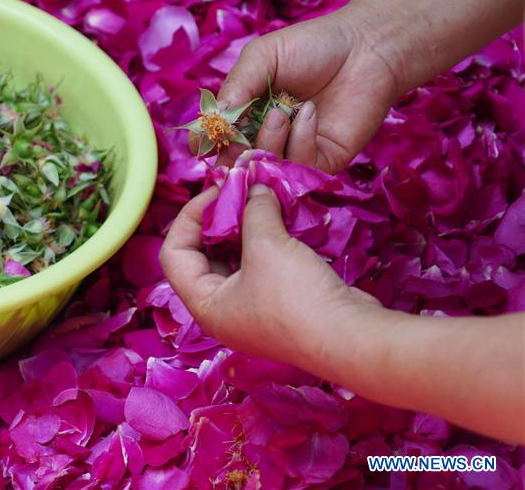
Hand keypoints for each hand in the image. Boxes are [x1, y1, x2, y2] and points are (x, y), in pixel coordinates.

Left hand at [159, 183, 379, 368]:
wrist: (352, 337)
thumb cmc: (297, 298)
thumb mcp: (267, 246)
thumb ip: (254, 210)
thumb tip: (254, 187)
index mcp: (204, 305)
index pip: (173, 254)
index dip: (189, 217)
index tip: (217, 191)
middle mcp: (221, 311)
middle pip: (202, 255)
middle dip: (218, 219)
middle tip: (238, 190)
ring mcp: (250, 310)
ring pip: (233, 258)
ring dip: (243, 227)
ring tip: (258, 198)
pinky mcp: (277, 304)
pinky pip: (259, 265)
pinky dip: (264, 241)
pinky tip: (278, 218)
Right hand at [216, 9, 408, 173]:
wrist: (368, 47)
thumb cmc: (314, 46)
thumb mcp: (263, 56)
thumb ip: (236, 84)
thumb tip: (215, 118)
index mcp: (246, 113)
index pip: (217, 139)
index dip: (208, 143)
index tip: (204, 140)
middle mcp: (266, 137)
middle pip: (236, 163)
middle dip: (233, 154)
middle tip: (236, 140)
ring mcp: (294, 151)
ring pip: (266, 170)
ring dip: (268, 144)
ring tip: (281, 113)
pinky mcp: (322, 162)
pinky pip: (299, 167)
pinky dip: (299, 142)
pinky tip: (309, 113)